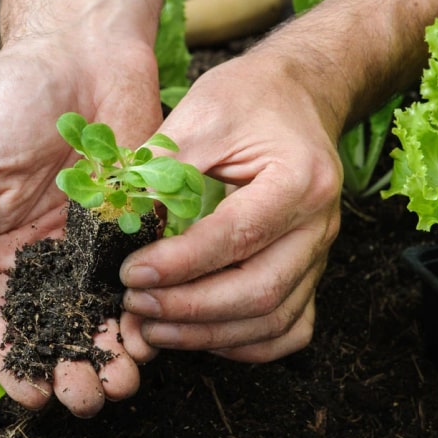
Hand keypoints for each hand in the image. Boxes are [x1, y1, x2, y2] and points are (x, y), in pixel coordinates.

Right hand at [0, 35, 161, 415]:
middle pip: (54, 331)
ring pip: (101, 317)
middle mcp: (43, 255)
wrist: (82, 44)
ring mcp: (92, 244)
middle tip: (86, 398)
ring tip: (122, 383)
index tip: (31, 396)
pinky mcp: (136, 225)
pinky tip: (152, 337)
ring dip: (110, 355)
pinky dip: (146, 313)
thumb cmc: (9, 95)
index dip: (12, 364)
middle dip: (68, 371)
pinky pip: (142, 280)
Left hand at [118, 47, 342, 361]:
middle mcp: (319, 223)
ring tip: (153, 328)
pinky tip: (200, 336)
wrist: (298, 94)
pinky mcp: (311, 270)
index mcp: (298, 179)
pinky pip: (291, 327)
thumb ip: (162, 168)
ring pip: (274, 319)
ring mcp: (320, 252)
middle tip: (135, 305)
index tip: (130, 273)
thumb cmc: (249, 97)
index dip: (180, 263)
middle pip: (261, 291)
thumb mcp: (202, 114)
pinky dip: (247, 344)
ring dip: (209, 334)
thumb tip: (117, 222)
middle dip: (190, 309)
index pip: (237, 236)